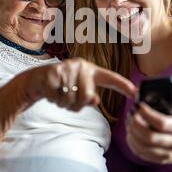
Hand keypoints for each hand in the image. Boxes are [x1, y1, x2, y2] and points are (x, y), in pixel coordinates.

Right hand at [18, 58, 136, 111]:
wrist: (36, 80)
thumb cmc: (61, 87)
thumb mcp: (77, 92)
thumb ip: (89, 97)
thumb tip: (95, 100)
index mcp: (90, 70)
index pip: (110, 78)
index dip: (123, 86)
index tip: (135, 93)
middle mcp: (80, 66)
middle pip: (87, 96)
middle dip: (77, 105)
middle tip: (68, 101)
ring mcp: (66, 68)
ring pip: (71, 100)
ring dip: (63, 104)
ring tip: (59, 94)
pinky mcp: (51, 74)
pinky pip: (58, 98)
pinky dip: (53, 100)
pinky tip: (50, 92)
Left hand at [126, 89, 171, 164]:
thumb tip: (171, 87)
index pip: (162, 123)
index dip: (148, 114)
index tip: (140, 106)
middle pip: (150, 137)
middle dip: (136, 125)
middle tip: (131, 115)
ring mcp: (168, 153)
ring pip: (144, 147)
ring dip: (132, 134)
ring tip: (129, 123)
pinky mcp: (160, 160)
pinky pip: (142, 154)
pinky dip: (133, 144)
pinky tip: (130, 134)